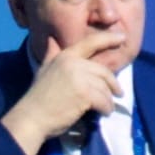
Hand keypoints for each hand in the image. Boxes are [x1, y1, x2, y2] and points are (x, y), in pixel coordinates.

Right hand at [4, 40, 121, 154]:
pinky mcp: (85, 94)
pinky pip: (104, 100)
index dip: (108, 38)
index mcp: (65, 56)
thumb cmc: (38, 96)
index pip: (90, 43)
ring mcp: (80, 78)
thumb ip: (52, 54)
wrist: (32, 117)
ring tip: (107, 108)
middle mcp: (73, 63)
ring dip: (108, 100)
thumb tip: (52, 39)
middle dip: (113, 84)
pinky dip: (106, 109)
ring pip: (105, 88)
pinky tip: (103, 113)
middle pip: (103, 71)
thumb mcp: (44, 70)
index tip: (122, 38)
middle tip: (118, 93)